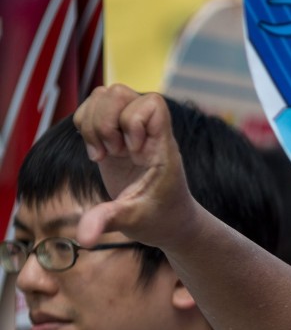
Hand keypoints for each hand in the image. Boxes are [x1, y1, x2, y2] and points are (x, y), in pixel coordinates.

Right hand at [72, 84, 194, 248]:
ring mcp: (130, 131)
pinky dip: (86, 126)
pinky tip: (97, 154)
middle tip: (113, 154)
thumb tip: (83, 237)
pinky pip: (94, 109)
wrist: (168, 222)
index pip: (154, 104)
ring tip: (103, 154)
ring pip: (105, 95)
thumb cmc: (159, 219)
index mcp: (162, 146)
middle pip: (120, 92)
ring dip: (92, 122)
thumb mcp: (133, 221)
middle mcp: (147, 132)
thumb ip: (108, 221)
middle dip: (105, 121)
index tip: (133, 153)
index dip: (135, 120)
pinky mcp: (116, 137)